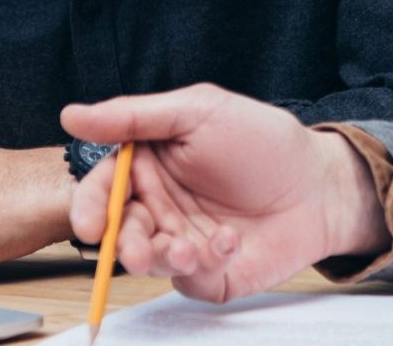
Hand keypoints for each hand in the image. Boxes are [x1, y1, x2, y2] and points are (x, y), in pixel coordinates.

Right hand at [61, 84, 385, 301]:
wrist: (320, 184)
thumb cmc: (263, 141)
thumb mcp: (199, 112)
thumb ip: (135, 116)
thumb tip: (71, 114)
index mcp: (150, 165)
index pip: (104, 189)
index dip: (91, 208)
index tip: (92, 225)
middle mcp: (160, 206)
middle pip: (120, 232)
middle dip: (124, 245)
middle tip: (139, 250)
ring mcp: (182, 241)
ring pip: (149, 262)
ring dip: (163, 258)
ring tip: (191, 247)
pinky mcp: (209, 273)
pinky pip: (190, 280)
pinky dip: (205, 263)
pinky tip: (230, 241)